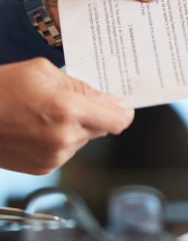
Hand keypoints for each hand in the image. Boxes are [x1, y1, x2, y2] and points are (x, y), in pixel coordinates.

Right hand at [0, 58, 132, 173]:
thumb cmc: (0, 88)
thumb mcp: (44, 72)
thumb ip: (81, 86)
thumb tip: (108, 98)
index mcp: (68, 110)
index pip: (119, 120)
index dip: (123, 111)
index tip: (120, 103)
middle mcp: (65, 138)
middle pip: (102, 128)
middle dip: (94, 113)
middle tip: (72, 99)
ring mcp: (53, 156)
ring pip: (84, 139)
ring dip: (76, 126)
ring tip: (46, 112)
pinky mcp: (42, 168)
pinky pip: (66, 150)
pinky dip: (61, 138)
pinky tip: (38, 126)